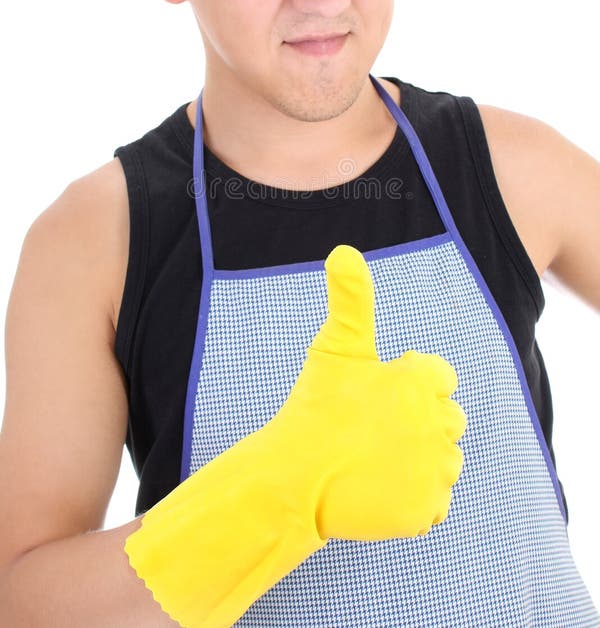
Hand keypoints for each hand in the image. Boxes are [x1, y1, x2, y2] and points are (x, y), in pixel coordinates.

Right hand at [266, 244, 466, 539]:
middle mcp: (440, 424)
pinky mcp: (428, 511)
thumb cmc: (314, 407)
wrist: (294, 479)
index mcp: (423, 382)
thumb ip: (350, 297)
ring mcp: (435, 471)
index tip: (375, 394)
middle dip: (419, 420)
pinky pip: (434, 501)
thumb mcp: (335, 345)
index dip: (408, 382)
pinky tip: (379, 488)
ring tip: (375, 459)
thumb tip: (344, 250)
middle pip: (449, 418)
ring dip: (420, 459)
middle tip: (372, 429)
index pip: (441, 376)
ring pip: (445, 460)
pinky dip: (413, 498)